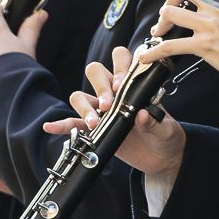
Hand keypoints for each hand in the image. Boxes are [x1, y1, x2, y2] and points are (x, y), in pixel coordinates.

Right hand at [61, 46, 187, 178]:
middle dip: (99, 86)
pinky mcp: (94, 129)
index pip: (122, 60)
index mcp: (134, 84)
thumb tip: (142, 115)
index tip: (121, 85)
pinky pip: (73, 124)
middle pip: (95, 72)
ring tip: (95, 122)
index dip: (119, 67)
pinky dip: (61, 125)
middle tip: (108, 104)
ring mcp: (102, 110)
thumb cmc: (167, 136)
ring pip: (80, 95)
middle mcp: (115, 92)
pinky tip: (51, 127)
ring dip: (84, 106)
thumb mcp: (167, 129)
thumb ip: (155, 122)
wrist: (163, 158)